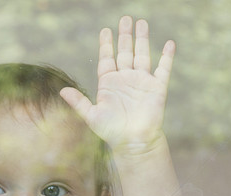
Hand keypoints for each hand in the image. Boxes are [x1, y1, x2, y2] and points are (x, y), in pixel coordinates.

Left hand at [60, 16, 174, 152]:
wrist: (134, 143)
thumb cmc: (112, 132)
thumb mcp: (92, 116)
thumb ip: (79, 102)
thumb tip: (62, 90)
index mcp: (109, 84)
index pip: (107, 59)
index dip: (106, 44)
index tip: (105, 30)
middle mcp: (125, 80)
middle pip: (124, 52)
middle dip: (125, 35)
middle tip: (125, 18)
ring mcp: (142, 82)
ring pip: (142, 55)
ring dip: (142, 39)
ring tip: (141, 22)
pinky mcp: (157, 88)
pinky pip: (163, 68)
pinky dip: (167, 56)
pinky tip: (169, 43)